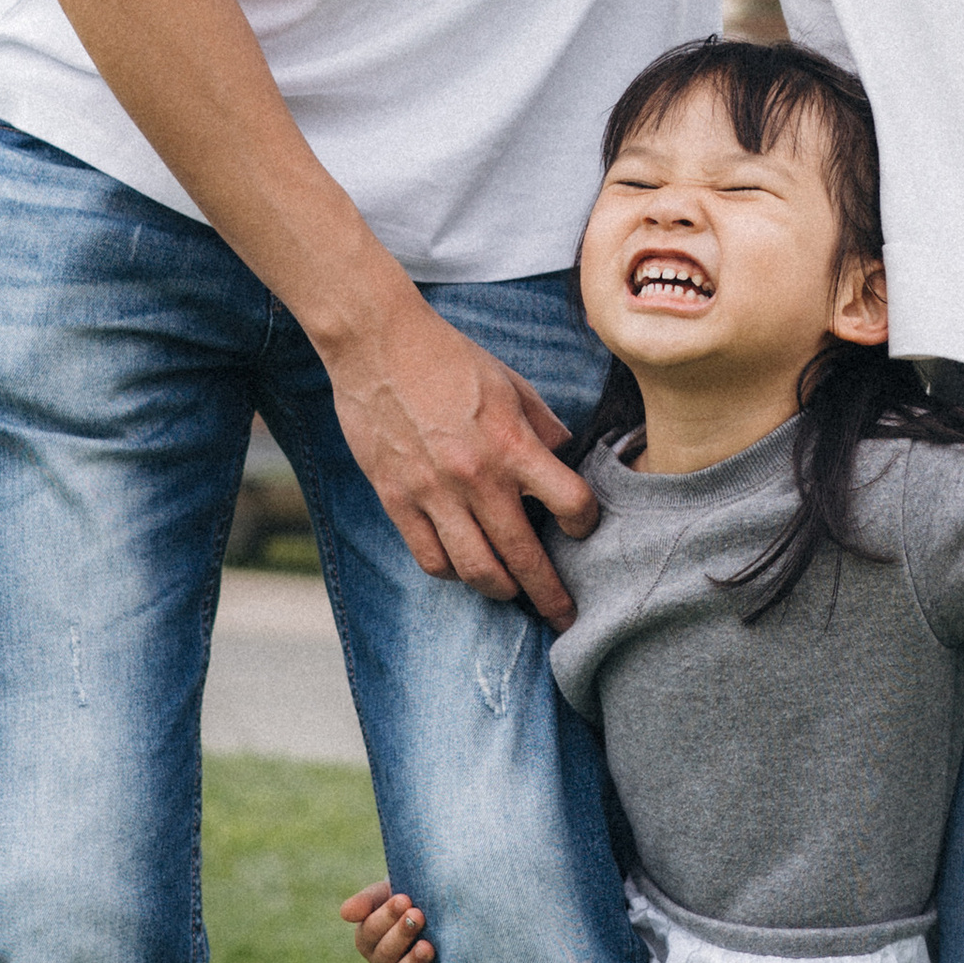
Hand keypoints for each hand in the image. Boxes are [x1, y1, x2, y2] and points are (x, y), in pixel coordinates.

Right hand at [326, 292, 598, 627]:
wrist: (378, 346)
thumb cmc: (449, 359)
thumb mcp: (511, 384)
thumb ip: (542, 426)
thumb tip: (564, 457)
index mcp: (512, 444)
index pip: (570, 503)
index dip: (585, 522)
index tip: (582, 528)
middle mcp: (477, 477)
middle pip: (524, 556)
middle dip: (550, 595)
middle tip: (564, 617)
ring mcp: (433, 494)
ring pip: (476, 570)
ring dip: (501, 591)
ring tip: (512, 594)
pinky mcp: (397, 500)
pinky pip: (430, 558)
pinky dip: (451, 571)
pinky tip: (462, 566)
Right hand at [341, 882, 435, 962]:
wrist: (435, 908)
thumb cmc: (408, 898)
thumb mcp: (386, 894)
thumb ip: (366, 901)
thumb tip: (345, 914)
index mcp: (368, 937)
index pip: (372, 930)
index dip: (387, 916)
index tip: (404, 899)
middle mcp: (379, 961)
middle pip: (385, 954)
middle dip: (402, 934)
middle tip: (418, 915)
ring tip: (427, 947)